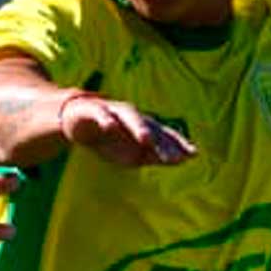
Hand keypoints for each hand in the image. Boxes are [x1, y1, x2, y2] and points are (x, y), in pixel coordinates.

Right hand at [57, 94, 196, 170]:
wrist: (77, 122)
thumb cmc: (109, 140)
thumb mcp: (131, 154)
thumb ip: (152, 155)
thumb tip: (177, 160)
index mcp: (144, 126)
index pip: (164, 134)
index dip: (178, 144)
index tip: (193, 155)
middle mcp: (133, 116)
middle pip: (151, 126)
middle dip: (162, 141)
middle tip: (173, 156)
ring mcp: (114, 111)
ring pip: (129, 116)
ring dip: (138, 127)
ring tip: (146, 140)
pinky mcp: (93, 110)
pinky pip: (101, 114)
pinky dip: (106, 119)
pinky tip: (110, 127)